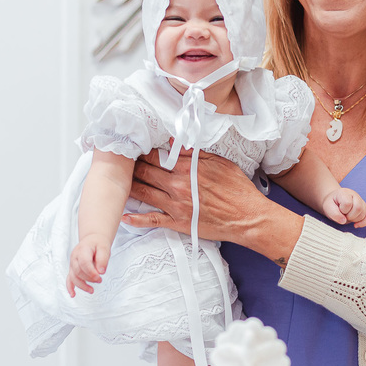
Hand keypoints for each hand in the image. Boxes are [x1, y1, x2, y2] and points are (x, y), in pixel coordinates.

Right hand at [67, 235, 109, 296]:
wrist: (92, 240)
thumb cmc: (98, 244)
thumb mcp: (104, 248)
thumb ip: (103, 259)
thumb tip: (101, 271)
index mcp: (82, 249)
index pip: (84, 263)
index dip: (91, 272)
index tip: (100, 277)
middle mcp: (75, 257)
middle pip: (78, 271)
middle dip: (89, 278)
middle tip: (100, 280)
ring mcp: (72, 263)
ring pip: (73, 277)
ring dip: (82, 285)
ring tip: (92, 290)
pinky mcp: (72, 269)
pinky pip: (69, 279)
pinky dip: (70, 287)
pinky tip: (73, 294)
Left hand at [122, 148, 264, 242]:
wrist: (247, 217)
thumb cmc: (237, 189)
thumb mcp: (220, 162)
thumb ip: (196, 153)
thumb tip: (176, 142)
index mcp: (187, 168)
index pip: (156, 156)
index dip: (143, 152)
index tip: (135, 149)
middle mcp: (177, 185)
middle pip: (144, 172)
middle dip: (132, 167)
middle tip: (122, 163)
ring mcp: (175, 205)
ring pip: (143, 193)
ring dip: (129, 186)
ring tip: (118, 182)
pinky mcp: (177, 222)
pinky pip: (151, 220)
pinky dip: (136, 219)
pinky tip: (124, 215)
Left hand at [322, 187, 365, 228]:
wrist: (334, 202)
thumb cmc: (331, 204)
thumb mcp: (327, 207)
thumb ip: (334, 213)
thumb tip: (343, 221)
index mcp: (345, 193)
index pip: (348, 204)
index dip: (342, 211)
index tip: (338, 210)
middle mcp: (355, 196)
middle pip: (358, 208)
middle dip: (349, 216)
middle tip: (342, 215)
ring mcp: (361, 202)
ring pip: (363, 214)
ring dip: (354, 220)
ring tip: (346, 217)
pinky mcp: (365, 209)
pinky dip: (363, 223)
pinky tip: (355, 225)